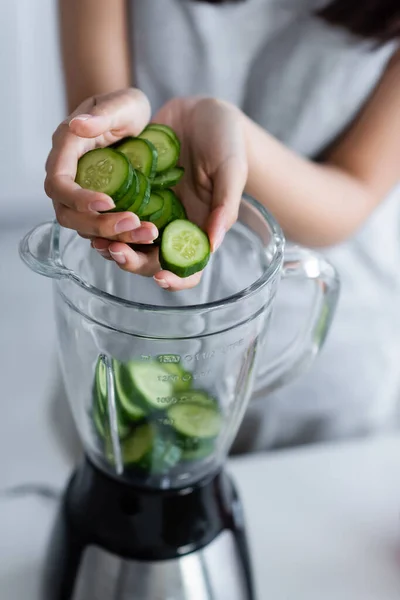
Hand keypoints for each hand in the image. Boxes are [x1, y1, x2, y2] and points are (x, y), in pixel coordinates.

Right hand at [45, 88, 155, 242]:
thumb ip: (103, 114)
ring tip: (147, 233)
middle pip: (68, 214)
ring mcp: (81, 194)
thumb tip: (77, 125)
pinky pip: (102, 230)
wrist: (134, 120)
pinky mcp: (96, 207)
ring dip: (114, 236)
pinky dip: (122, 238)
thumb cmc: (127, 108)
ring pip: (85, 228)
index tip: (109, 202)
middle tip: (133, 224)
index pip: (59, 183)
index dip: (78, 198)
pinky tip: (147, 237)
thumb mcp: (124, 104)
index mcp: (66, 148)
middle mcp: (68, 175)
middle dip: (98, 224)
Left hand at [45, 92, 247, 290]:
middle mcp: (171, 225)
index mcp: (197, 228)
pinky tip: (92, 210)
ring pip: (126, 240)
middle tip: (116, 249)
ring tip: (97, 236)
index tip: (160, 277)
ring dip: (112, 244)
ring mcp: (150, 210)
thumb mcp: (230, 170)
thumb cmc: (226, 141)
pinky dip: (102, 215)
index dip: (175, 280)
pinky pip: (114, 210)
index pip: (188, 269)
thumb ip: (224, 206)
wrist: (202, 111)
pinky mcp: (132, 191)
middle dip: (131, 261)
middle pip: (149, 261)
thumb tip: (213, 244)